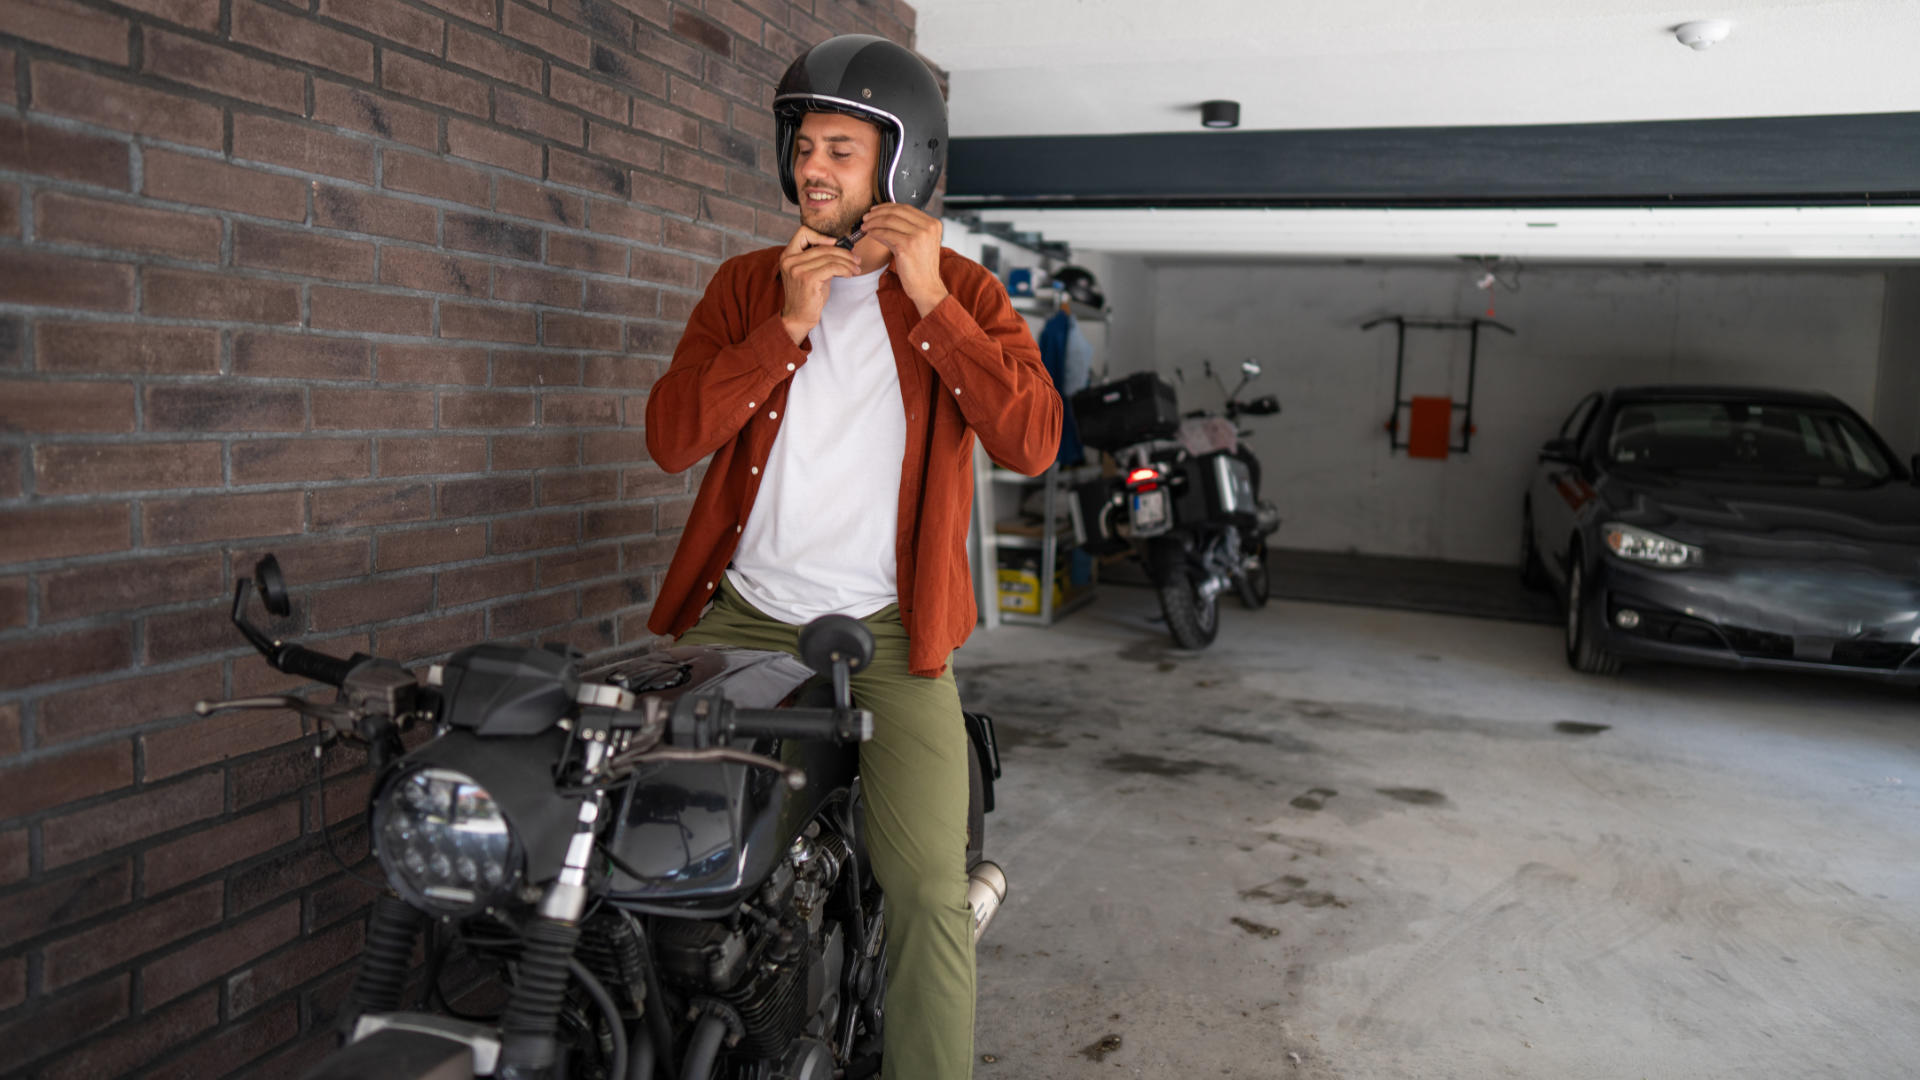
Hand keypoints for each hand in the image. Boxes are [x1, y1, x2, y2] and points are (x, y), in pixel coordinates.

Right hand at [778, 225, 860, 343]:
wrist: (798, 317)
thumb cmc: (807, 295)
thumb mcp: (810, 272)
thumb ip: (819, 258)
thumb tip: (844, 246)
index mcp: (788, 255)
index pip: (803, 232)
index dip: (821, 236)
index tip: (836, 244)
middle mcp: (790, 260)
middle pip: (823, 246)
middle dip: (844, 252)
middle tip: (856, 259)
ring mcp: (798, 269)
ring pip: (830, 257)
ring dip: (848, 262)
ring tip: (856, 268)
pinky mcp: (808, 278)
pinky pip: (833, 267)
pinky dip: (845, 269)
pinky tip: (850, 274)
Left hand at [861, 203, 947, 317]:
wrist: (926, 287)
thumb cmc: (921, 268)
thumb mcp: (918, 243)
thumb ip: (904, 229)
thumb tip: (882, 219)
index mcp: (933, 224)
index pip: (906, 208)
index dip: (887, 207)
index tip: (876, 210)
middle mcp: (928, 227)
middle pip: (897, 211)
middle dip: (878, 212)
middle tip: (867, 217)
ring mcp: (918, 236)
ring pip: (889, 221)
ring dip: (873, 222)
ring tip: (865, 226)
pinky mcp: (907, 246)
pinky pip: (885, 234)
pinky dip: (875, 232)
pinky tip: (870, 234)